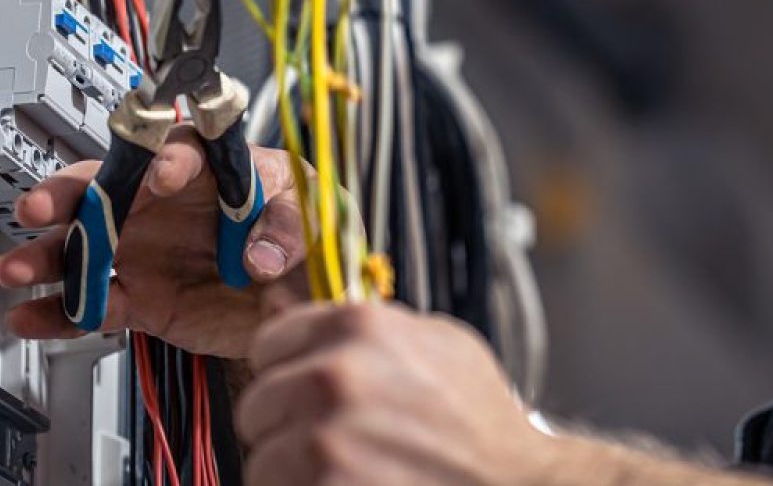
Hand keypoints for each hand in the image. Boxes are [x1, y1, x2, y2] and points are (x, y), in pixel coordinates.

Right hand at [0, 127, 311, 357]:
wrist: (301, 295)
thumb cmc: (302, 231)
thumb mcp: (310, 214)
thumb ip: (287, 227)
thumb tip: (261, 254)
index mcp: (209, 169)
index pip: (179, 151)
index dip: (168, 159)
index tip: (162, 175)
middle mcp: (165, 204)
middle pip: (106, 188)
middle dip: (68, 195)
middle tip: (40, 206)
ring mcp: (147, 251)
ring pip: (86, 247)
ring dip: (47, 257)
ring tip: (16, 268)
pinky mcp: (143, 298)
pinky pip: (94, 303)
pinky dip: (60, 313)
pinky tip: (30, 316)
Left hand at [237, 297, 555, 485]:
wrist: (516, 485)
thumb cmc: (479, 420)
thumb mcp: (437, 342)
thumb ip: (365, 324)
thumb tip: (285, 304)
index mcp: (359, 326)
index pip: (268, 343)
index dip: (287, 371)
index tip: (306, 391)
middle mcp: (335, 376)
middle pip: (256, 404)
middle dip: (286, 425)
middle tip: (332, 440)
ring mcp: (326, 439)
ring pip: (261, 459)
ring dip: (291, 472)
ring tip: (345, 470)